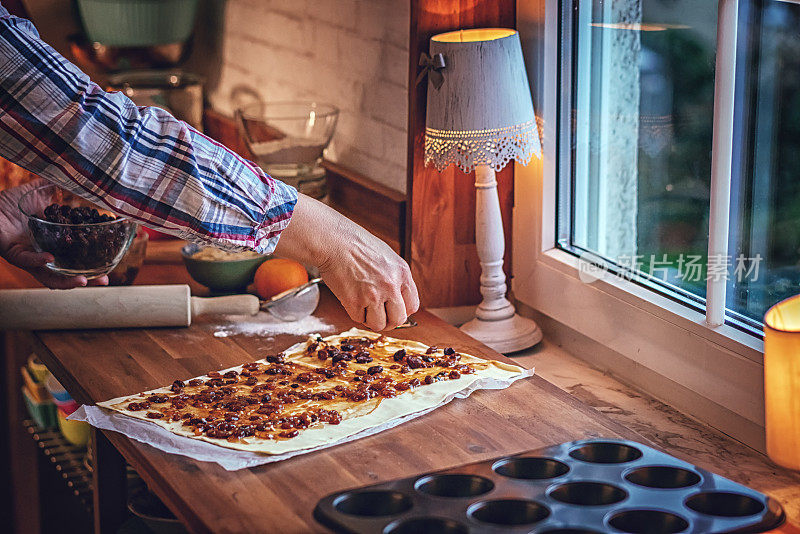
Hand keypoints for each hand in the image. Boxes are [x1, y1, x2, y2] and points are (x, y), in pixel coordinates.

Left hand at [0, 179, 107, 288]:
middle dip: (87, 279)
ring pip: (49, 277)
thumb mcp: (40, 192)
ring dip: (67, 281)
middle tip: (105, 279)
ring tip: (83, 280)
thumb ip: (59, 187)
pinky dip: (40, 261)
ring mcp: (29, 256)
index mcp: (54, 242)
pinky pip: (28, 261)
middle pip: (68, 273)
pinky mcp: (14, 254)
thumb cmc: (10, 202)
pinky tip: (50, 259)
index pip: (77, 256)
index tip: (112, 262)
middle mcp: (44, 254)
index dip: (94, 261)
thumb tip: (82, 177)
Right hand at [274, 194, 418, 330]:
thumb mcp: (387, 257)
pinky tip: (352, 299)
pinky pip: (358, 319)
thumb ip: (395, 278)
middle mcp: (391, 286)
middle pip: (398, 319)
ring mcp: (373, 295)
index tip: (394, 311)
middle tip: (380, 316)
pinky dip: (355, 313)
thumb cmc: (357, 244)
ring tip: (364, 308)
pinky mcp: (354, 302)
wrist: (335, 242)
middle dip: (389, 321)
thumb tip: (397, 299)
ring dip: (371, 320)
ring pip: (378, 324)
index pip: (412, 305)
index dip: (402, 311)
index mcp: (402, 273)